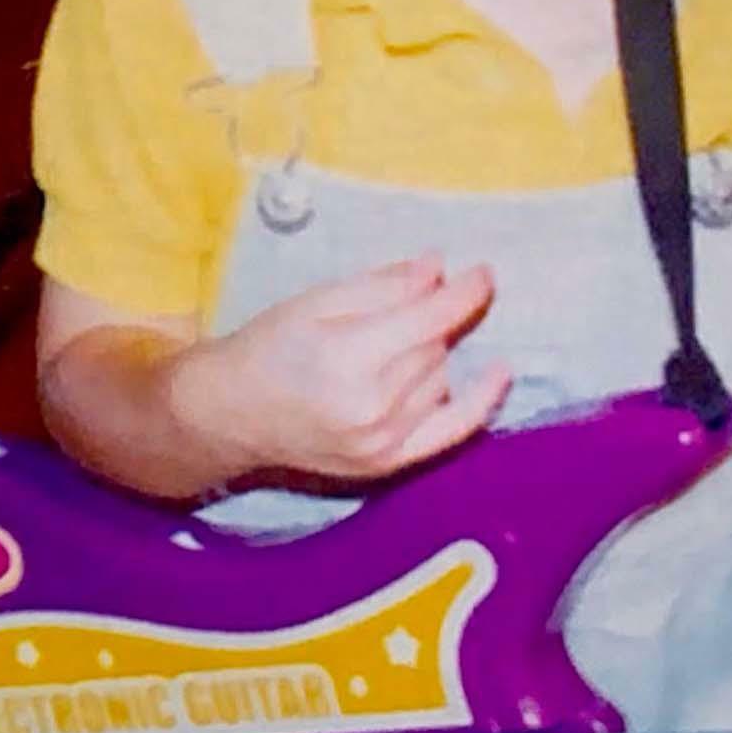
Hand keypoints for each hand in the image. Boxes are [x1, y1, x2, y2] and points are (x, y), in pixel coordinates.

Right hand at [191, 255, 506, 483]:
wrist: (231, 414)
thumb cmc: (269, 348)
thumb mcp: (316, 302)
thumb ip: (383, 286)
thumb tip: (440, 268)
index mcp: (348, 357)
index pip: (430, 319)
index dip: (464, 292)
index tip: (483, 272)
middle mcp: (371, 405)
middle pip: (433, 348)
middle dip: (425, 323)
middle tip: (390, 316)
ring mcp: (381, 441)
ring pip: (440, 379)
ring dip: (429, 358)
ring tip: (384, 353)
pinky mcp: (386, 464)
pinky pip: (452, 431)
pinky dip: (479, 402)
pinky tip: (499, 373)